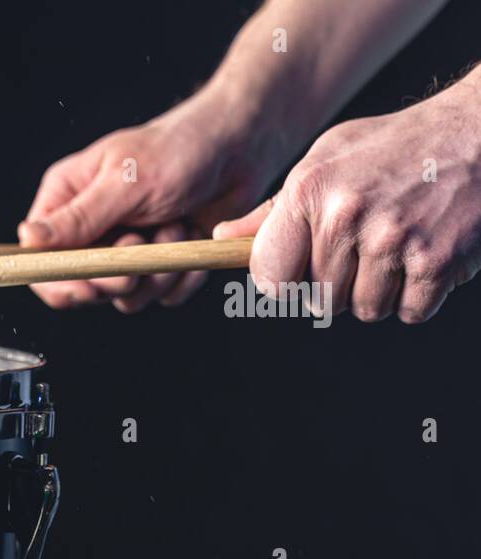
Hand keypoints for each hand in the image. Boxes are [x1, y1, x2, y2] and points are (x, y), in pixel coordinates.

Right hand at [20, 88, 285, 311]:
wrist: (242, 146)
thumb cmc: (181, 148)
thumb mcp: (125, 183)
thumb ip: (78, 218)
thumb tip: (26, 239)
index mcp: (67, 201)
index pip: (42, 260)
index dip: (59, 282)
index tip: (88, 287)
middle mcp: (90, 229)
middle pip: (82, 285)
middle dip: (117, 276)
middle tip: (139, 249)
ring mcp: (124, 248)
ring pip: (125, 296)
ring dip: (155, 272)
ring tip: (173, 228)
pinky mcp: (157, 262)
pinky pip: (160, 296)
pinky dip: (180, 276)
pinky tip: (190, 238)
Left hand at [215, 76, 480, 323]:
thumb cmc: (395, 147)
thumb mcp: (325, 160)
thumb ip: (274, 209)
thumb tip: (222, 238)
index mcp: (309, 191)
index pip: (270, 275)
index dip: (283, 282)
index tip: (297, 274)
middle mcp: (346, 216)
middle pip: (320, 298)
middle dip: (340, 283)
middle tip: (367, 246)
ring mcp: (392, 241)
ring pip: (364, 309)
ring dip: (381, 291)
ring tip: (398, 248)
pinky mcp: (435, 261)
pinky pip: (408, 312)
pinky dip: (418, 296)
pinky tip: (426, 256)